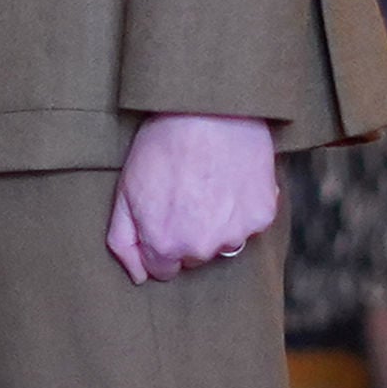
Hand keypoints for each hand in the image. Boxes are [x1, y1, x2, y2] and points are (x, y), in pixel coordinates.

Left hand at [106, 114, 278, 284]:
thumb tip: (137, 276)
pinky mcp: (263, 216)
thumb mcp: (125, 192)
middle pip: (193, 257)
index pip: (163, 270)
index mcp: (165, 245)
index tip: (163, 216)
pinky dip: (242, 208)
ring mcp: (236, 234)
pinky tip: (232, 180)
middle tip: (186, 193)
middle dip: (188, 234)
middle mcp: (202, 248)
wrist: (207, 110)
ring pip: (224, 242)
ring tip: (210, 184)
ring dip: (217, 223)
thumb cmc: (161, 146)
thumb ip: (124, 242)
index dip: (159, 243)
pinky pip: (250, 224)